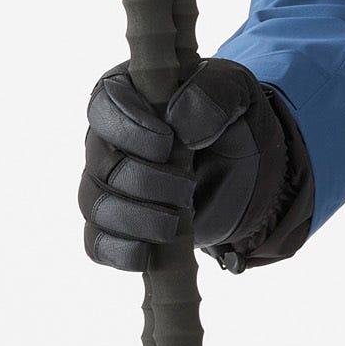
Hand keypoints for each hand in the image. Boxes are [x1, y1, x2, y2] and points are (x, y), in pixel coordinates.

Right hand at [80, 59, 314, 272]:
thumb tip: (179, 120)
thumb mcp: (237, 92)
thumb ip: (213, 93)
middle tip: (187, 186)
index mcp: (127, 95)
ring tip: (178, 221)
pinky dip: (119, 251)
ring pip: (94, 205)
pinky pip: (97, 244)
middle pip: (99, 164)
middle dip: (144, 182)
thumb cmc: (233, 120)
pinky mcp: (119, 225)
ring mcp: (108, 184)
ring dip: (137, 219)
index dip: (129, 129)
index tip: (167, 144)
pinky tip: (147, 252)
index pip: (103, 106)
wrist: (251, 170)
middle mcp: (107, 139)